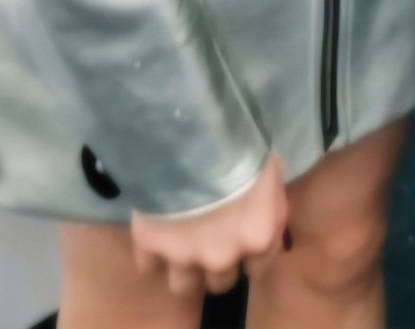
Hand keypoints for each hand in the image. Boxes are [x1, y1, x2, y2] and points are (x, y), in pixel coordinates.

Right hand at [130, 151, 288, 297]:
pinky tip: (153, 231)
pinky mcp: (150, 245)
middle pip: (219, 283)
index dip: (246, 253)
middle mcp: (224, 257)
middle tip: (206, 237)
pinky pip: (148, 266)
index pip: (257, 269)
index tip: (237, 238)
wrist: (191, 129)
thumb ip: (266, 198)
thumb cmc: (239, 140)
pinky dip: (150, 253)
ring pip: (182, 285)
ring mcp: (184, 256)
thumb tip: (262, 202)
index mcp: (258, 237)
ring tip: (176, 241)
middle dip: (214, 262)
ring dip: (182, 267)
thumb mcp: (266, 167)